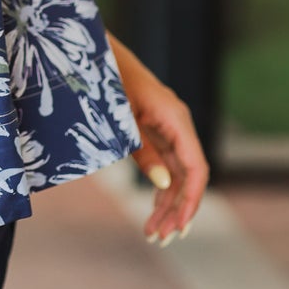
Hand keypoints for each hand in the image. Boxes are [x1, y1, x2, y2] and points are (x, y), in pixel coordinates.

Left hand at [107, 32, 209, 243]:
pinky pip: (165, 164)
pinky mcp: (155, 130)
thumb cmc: (106, 78)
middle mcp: (177, 124)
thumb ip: (143, 150)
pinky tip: (152, 210)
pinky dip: (159, 188)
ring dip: (167, 205)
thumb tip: (162, 183)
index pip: (196, 168)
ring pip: (177, 174)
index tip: (179, 226)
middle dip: (177, 210)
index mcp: (176, 118)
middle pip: (188, 176)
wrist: (92, 50)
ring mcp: (167, 127)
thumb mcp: (121, 117)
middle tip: (160, 239)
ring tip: (154, 234)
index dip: (191, 200)